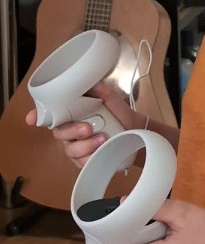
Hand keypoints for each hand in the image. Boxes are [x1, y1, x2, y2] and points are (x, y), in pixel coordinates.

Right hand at [25, 82, 143, 168]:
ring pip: (70, 150)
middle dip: (72, 131)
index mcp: (71, 113)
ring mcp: (76, 147)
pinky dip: (90, 158)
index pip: (48, 114)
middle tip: (88, 128)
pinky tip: (100, 152)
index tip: (31, 118)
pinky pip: (80, 164)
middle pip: (59, 133)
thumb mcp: (108, 96)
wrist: (134, 129)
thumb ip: (95, 88)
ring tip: (102, 139)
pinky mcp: (85, 161)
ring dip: (85, 145)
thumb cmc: (117, 112)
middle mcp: (69, 130)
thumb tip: (86, 79)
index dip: (36, 115)